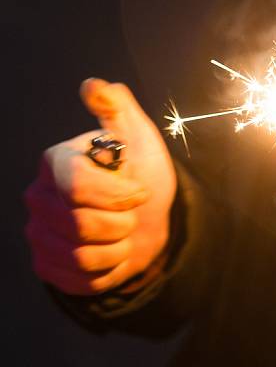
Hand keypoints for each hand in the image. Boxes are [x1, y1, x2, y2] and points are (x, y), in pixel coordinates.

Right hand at [24, 79, 176, 295]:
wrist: (147, 216)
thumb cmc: (140, 172)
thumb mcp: (137, 135)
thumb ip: (117, 109)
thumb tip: (94, 85)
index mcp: (54, 162)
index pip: (76, 186)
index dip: (117, 195)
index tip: (140, 192)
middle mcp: (37, 198)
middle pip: (80, 224)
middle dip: (121, 222)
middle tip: (132, 214)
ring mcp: (38, 234)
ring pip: (81, 256)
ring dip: (118, 248)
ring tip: (123, 232)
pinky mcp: (46, 265)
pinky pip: (80, 280)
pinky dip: (109, 271)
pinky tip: (115, 252)